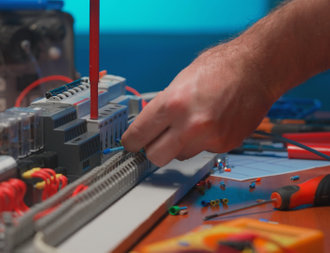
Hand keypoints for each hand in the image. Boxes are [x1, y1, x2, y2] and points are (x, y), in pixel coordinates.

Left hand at [121, 43, 279, 166]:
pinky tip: (212, 122)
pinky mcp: (225, 145)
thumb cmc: (220, 67)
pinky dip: (203, 141)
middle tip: (156, 141)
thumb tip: (149, 127)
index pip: (138, 135)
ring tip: (193, 123)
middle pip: (156, 157)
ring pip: (181, 155)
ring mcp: (210, 138)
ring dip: (180, 145)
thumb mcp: (179, 81)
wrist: (258, 68)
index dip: (131, 141)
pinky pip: (203, 151)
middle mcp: (191, 125)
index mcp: (173, 104)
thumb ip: (163, 107)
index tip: (131, 143)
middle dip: (153, 150)